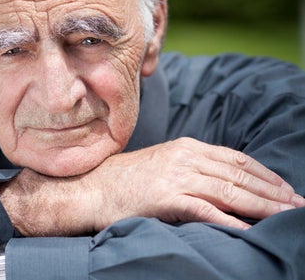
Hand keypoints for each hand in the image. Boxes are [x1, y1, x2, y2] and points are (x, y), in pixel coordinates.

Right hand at [86, 137, 304, 229]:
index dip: (265, 174)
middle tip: (297, 205)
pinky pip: (206, 210)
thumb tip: (222, 181)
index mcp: (186, 147)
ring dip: (262, 205)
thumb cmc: (127, 178)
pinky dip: (230, 221)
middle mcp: (185, 158)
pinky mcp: (166, 198)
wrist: (92, 186)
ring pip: (229, 191)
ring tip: (285, 216)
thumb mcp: (163, 162)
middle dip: (272, 191)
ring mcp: (176, 177)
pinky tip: (248, 230)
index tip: (285, 188)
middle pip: (239, 175)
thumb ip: (191, 166)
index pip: (236, 159)